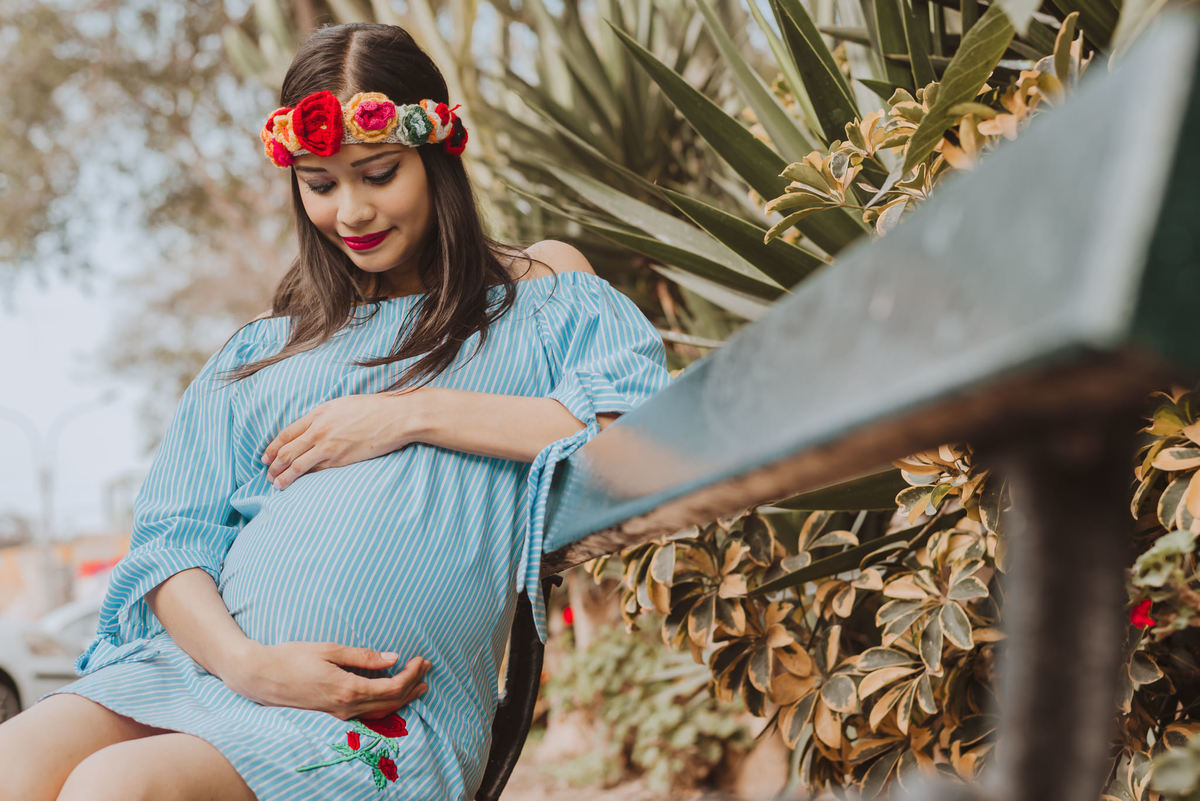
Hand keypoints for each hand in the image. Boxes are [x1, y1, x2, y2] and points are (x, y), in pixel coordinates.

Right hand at [222, 641, 431, 720]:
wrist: (259, 677)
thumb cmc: (292, 658)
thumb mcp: (329, 650)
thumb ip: (363, 656)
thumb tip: (393, 658)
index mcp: (347, 689)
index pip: (392, 688)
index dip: (411, 675)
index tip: (421, 659)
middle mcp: (346, 708)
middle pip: (391, 702)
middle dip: (413, 685)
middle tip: (427, 669)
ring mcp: (339, 715)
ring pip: (381, 711)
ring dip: (403, 697)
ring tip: (418, 684)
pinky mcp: (332, 715)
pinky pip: (367, 713)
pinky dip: (386, 704)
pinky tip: (392, 694)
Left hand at [262, 392, 427, 488]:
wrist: (397, 417)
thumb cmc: (375, 409)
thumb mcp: (344, 404)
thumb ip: (327, 416)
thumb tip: (316, 426)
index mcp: (319, 414)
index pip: (287, 433)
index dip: (273, 447)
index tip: (266, 456)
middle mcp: (319, 430)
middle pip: (287, 450)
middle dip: (274, 464)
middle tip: (268, 473)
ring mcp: (329, 446)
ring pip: (297, 463)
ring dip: (283, 476)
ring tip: (276, 484)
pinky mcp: (340, 459)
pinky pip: (316, 470)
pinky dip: (304, 478)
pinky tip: (298, 484)